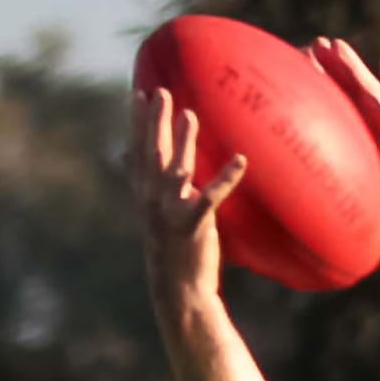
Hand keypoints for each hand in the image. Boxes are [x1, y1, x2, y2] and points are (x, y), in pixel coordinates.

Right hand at [130, 87, 244, 314]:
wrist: (179, 289)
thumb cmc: (175, 250)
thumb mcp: (163, 215)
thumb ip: (166, 188)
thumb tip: (176, 165)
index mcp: (144, 194)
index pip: (138, 151)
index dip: (138, 122)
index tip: (140, 93)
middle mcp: (152, 200)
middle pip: (153, 153)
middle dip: (156, 121)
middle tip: (162, 91)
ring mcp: (171, 212)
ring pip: (177, 170)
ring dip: (184, 142)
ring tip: (191, 115)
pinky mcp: (194, 225)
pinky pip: (211, 196)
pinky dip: (226, 178)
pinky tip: (241, 160)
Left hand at [308, 38, 379, 251]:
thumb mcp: (352, 191)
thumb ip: (331, 181)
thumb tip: (294, 185)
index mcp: (357, 136)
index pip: (335, 104)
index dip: (319, 85)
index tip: (297, 66)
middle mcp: (373, 124)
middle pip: (349, 89)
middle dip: (332, 66)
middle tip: (314, 44)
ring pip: (369, 89)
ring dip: (354, 67)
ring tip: (337, 45)